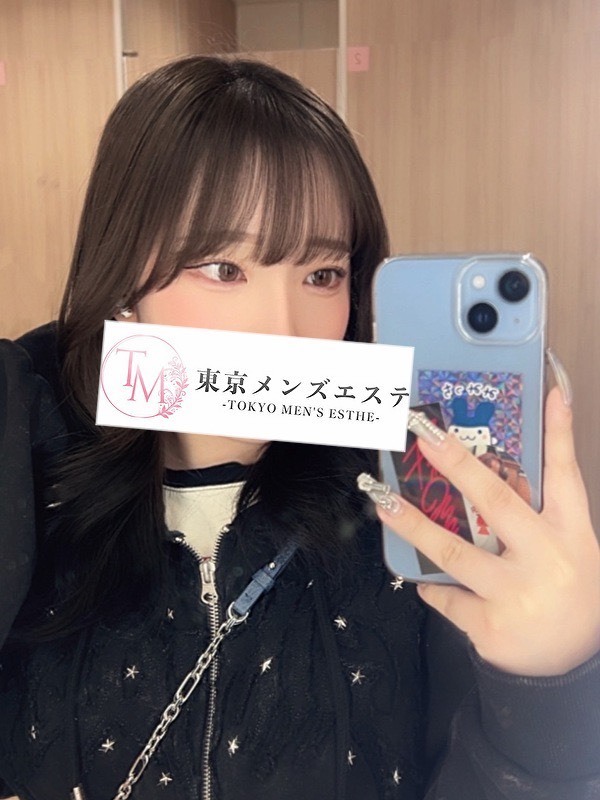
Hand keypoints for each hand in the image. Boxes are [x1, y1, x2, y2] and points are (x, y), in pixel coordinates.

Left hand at [377, 387, 599, 676]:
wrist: (576, 666)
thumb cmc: (569, 594)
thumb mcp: (570, 548)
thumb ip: (537, 512)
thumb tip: (505, 466)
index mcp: (570, 533)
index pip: (565, 474)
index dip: (558, 432)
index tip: (550, 393)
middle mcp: (545, 558)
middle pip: (497, 502)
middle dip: (458, 465)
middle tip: (424, 434)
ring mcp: (517, 593)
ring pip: (454, 551)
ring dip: (412, 524)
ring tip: (381, 502)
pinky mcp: (492, 626)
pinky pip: (448, 595)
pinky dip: (431, 586)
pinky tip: (421, 581)